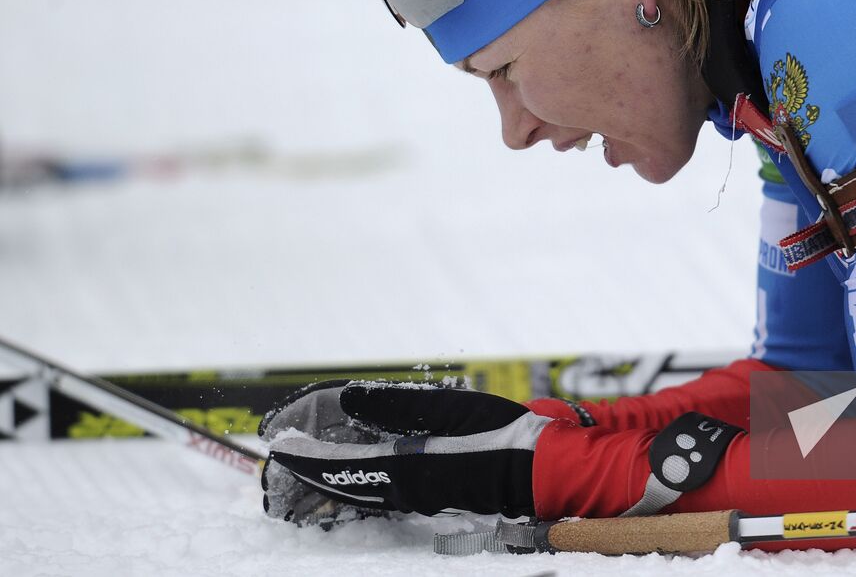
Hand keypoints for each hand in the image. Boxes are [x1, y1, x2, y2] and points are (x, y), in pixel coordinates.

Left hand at [262, 381, 548, 520]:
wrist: (536, 471)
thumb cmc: (501, 435)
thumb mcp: (451, 409)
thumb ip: (398, 405)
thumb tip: (351, 401)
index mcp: (406, 468)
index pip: (340, 461)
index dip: (306, 450)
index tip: (279, 439)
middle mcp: (402, 488)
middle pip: (340, 479)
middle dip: (308, 462)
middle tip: (283, 443)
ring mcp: (413, 494)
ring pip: (354, 486)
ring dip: (326, 470)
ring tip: (305, 453)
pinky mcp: (425, 493)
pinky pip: (373, 487)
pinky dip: (351, 474)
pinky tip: (348, 461)